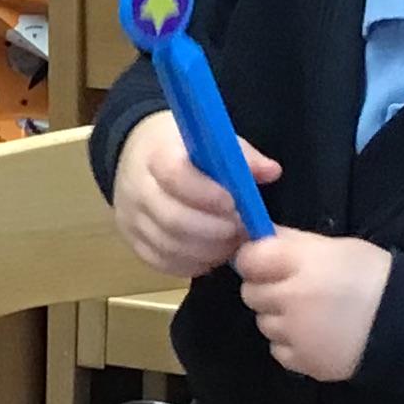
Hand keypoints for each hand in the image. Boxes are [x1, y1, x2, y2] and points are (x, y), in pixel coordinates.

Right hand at [111, 109, 282, 278]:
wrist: (138, 161)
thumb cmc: (182, 150)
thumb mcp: (209, 140)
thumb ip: (240, 156)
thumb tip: (271, 172)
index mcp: (155, 156)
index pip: (175, 176)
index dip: (207, 193)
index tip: (235, 203)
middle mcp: (137, 190)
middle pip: (173, 219)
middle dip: (214, 230)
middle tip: (242, 230)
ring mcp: (132, 221)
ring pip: (170, 246)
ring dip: (208, 250)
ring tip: (232, 242)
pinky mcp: (135, 245)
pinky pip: (164, 264)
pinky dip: (194, 263)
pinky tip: (213, 254)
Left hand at [232, 228, 392, 384]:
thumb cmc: (375, 278)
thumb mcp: (339, 247)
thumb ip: (295, 241)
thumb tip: (259, 233)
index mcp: (302, 265)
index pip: (249, 259)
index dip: (255, 258)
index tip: (267, 261)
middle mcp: (291, 300)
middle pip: (251, 292)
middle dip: (267, 287)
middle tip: (294, 287)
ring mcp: (295, 335)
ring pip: (264, 322)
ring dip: (278, 316)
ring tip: (311, 313)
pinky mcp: (302, 362)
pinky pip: (278, 349)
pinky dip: (290, 342)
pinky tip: (315, 334)